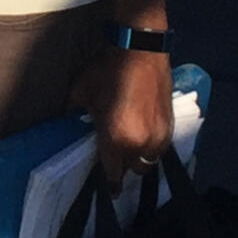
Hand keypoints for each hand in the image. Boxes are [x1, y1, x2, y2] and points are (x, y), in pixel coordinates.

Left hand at [72, 46, 172, 186]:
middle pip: (132, 170)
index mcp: (116, 138)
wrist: (140, 49)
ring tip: (127, 144)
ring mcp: (159, 137)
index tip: (107, 188)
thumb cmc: (106, 69)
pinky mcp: (171, 127)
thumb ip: (73, 115)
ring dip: (137, 157)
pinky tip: (141, 133)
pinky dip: (150, 147)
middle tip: (112, 154)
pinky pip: (159, 149)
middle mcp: (140, 144)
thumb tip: (66, 126)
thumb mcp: (80, 92)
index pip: (112, 173)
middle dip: (122, 166)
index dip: (108, 182)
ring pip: (148, 161)